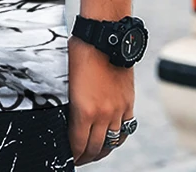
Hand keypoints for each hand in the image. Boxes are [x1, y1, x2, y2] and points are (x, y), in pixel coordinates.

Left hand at [67, 35, 134, 164]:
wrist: (105, 37)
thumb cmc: (81, 51)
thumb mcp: (67, 77)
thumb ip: (69, 100)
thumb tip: (66, 114)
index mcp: (83, 109)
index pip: (77, 143)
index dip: (72, 154)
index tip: (69, 157)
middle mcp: (103, 114)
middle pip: (95, 147)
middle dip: (85, 156)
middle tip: (78, 158)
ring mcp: (118, 110)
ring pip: (112, 142)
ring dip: (102, 150)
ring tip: (94, 153)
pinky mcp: (129, 103)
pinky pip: (125, 130)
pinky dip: (118, 138)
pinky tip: (112, 140)